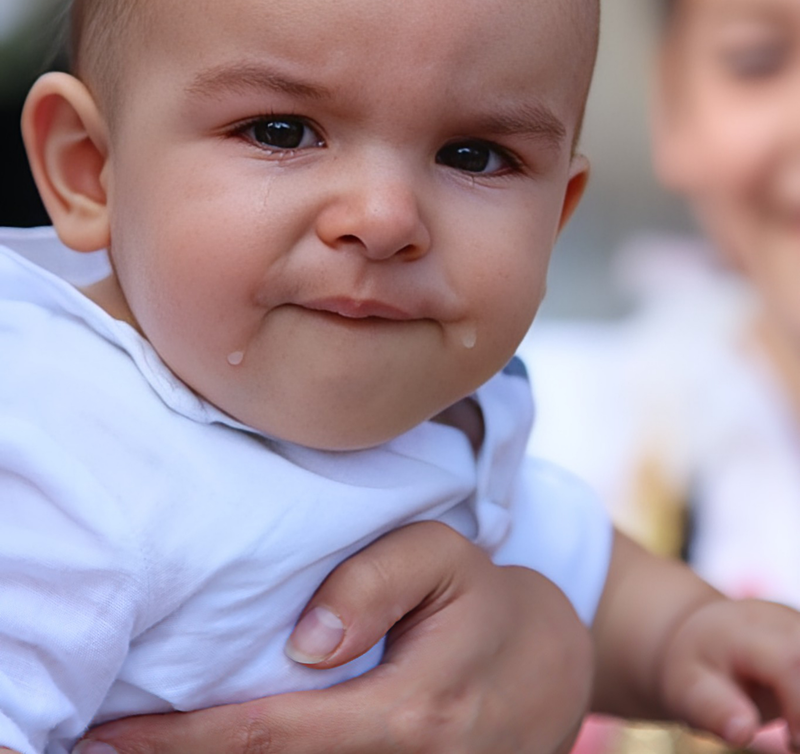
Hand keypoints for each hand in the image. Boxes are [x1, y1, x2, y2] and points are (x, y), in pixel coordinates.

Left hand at [76, 522, 592, 753]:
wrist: (552, 673)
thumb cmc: (485, 604)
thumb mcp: (445, 560)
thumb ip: (375, 581)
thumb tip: (304, 642)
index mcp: (409, 714)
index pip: (272, 736)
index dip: (184, 741)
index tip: (110, 735)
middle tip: (102, 744)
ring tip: (146, 743)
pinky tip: (220, 745)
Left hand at [659, 597, 799, 747]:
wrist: (705, 636)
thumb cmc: (697, 669)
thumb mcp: (686, 689)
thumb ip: (712, 709)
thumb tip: (742, 731)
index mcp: (745, 629)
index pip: (789, 661)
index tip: (792, 742)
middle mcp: (781, 619)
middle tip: (793, 741)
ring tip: (795, 730)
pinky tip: (796, 719)